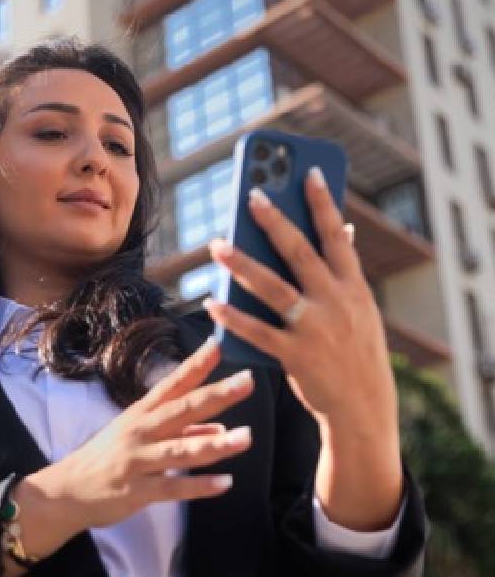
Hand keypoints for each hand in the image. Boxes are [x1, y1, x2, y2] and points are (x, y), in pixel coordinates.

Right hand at [35, 338, 254, 530]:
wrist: (65, 491)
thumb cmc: (105, 459)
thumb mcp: (138, 437)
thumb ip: (181, 432)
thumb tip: (220, 428)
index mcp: (141, 413)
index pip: (172, 384)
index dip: (195, 365)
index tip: (217, 345)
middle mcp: (140, 431)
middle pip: (182, 410)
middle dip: (215, 396)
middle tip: (246, 381)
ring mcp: (138, 461)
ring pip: (181, 450)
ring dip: (215, 444)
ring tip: (246, 437)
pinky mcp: (137, 491)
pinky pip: (172, 489)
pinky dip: (199, 486)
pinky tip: (225, 483)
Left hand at [203, 167, 396, 430]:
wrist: (362, 405)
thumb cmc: (356, 350)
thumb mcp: (361, 309)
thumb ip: (347, 272)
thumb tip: (345, 230)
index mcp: (354, 286)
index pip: (338, 235)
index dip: (323, 202)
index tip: (308, 171)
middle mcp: (337, 302)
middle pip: (300, 252)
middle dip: (275, 221)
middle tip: (250, 194)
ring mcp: (315, 328)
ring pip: (273, 287)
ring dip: (242, 263)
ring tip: (217, 244)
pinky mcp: (295, 355)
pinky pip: (258, 331)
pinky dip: (234, 317)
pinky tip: (213, 302)